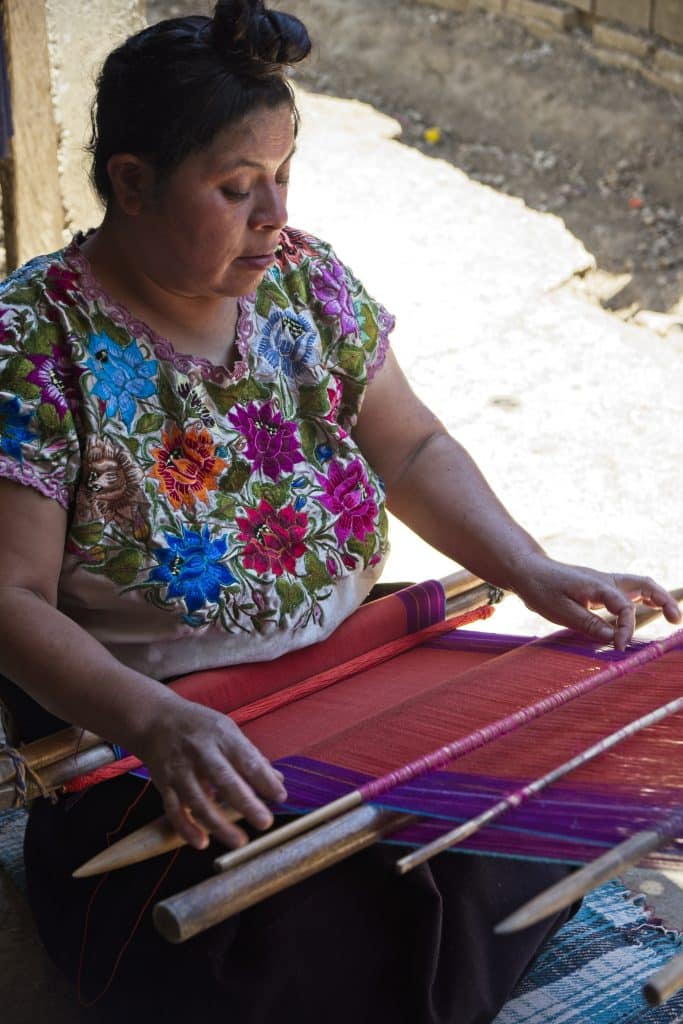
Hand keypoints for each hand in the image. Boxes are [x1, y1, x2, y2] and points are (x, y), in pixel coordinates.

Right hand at [134, 695, 286, 850]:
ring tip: (239, 841)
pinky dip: (186, 828)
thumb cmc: (199, 726)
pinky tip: (202, 843)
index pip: (247, 759)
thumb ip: (251, 756)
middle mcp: (200, 751)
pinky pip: (174, 810)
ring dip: (218, 824)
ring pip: (198, 800)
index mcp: (221, 736)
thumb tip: (278, 781)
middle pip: (223, 779)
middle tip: (265, 823)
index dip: (264, 779)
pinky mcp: (163, 784)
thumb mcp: (227, 730)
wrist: (154, 719)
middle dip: (245, 802)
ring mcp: (180, 769)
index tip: (280, 797)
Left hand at [508, 553, 681, 650]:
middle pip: (644, 585)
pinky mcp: (599, 588)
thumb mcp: (561, 611)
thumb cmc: (541, 589)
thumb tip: (615, 638)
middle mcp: (605, 580)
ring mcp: (604, 582)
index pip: (624, 608)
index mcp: (597, 585)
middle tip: (675, 620)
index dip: (626, 629)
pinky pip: (627, 592)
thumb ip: (589, 624)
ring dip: (658, 598)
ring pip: (639, 586)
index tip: (620, 647)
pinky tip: (649, 611)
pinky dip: (642, 600)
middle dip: (663, 600)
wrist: (527, 571)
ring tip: (671, 617)